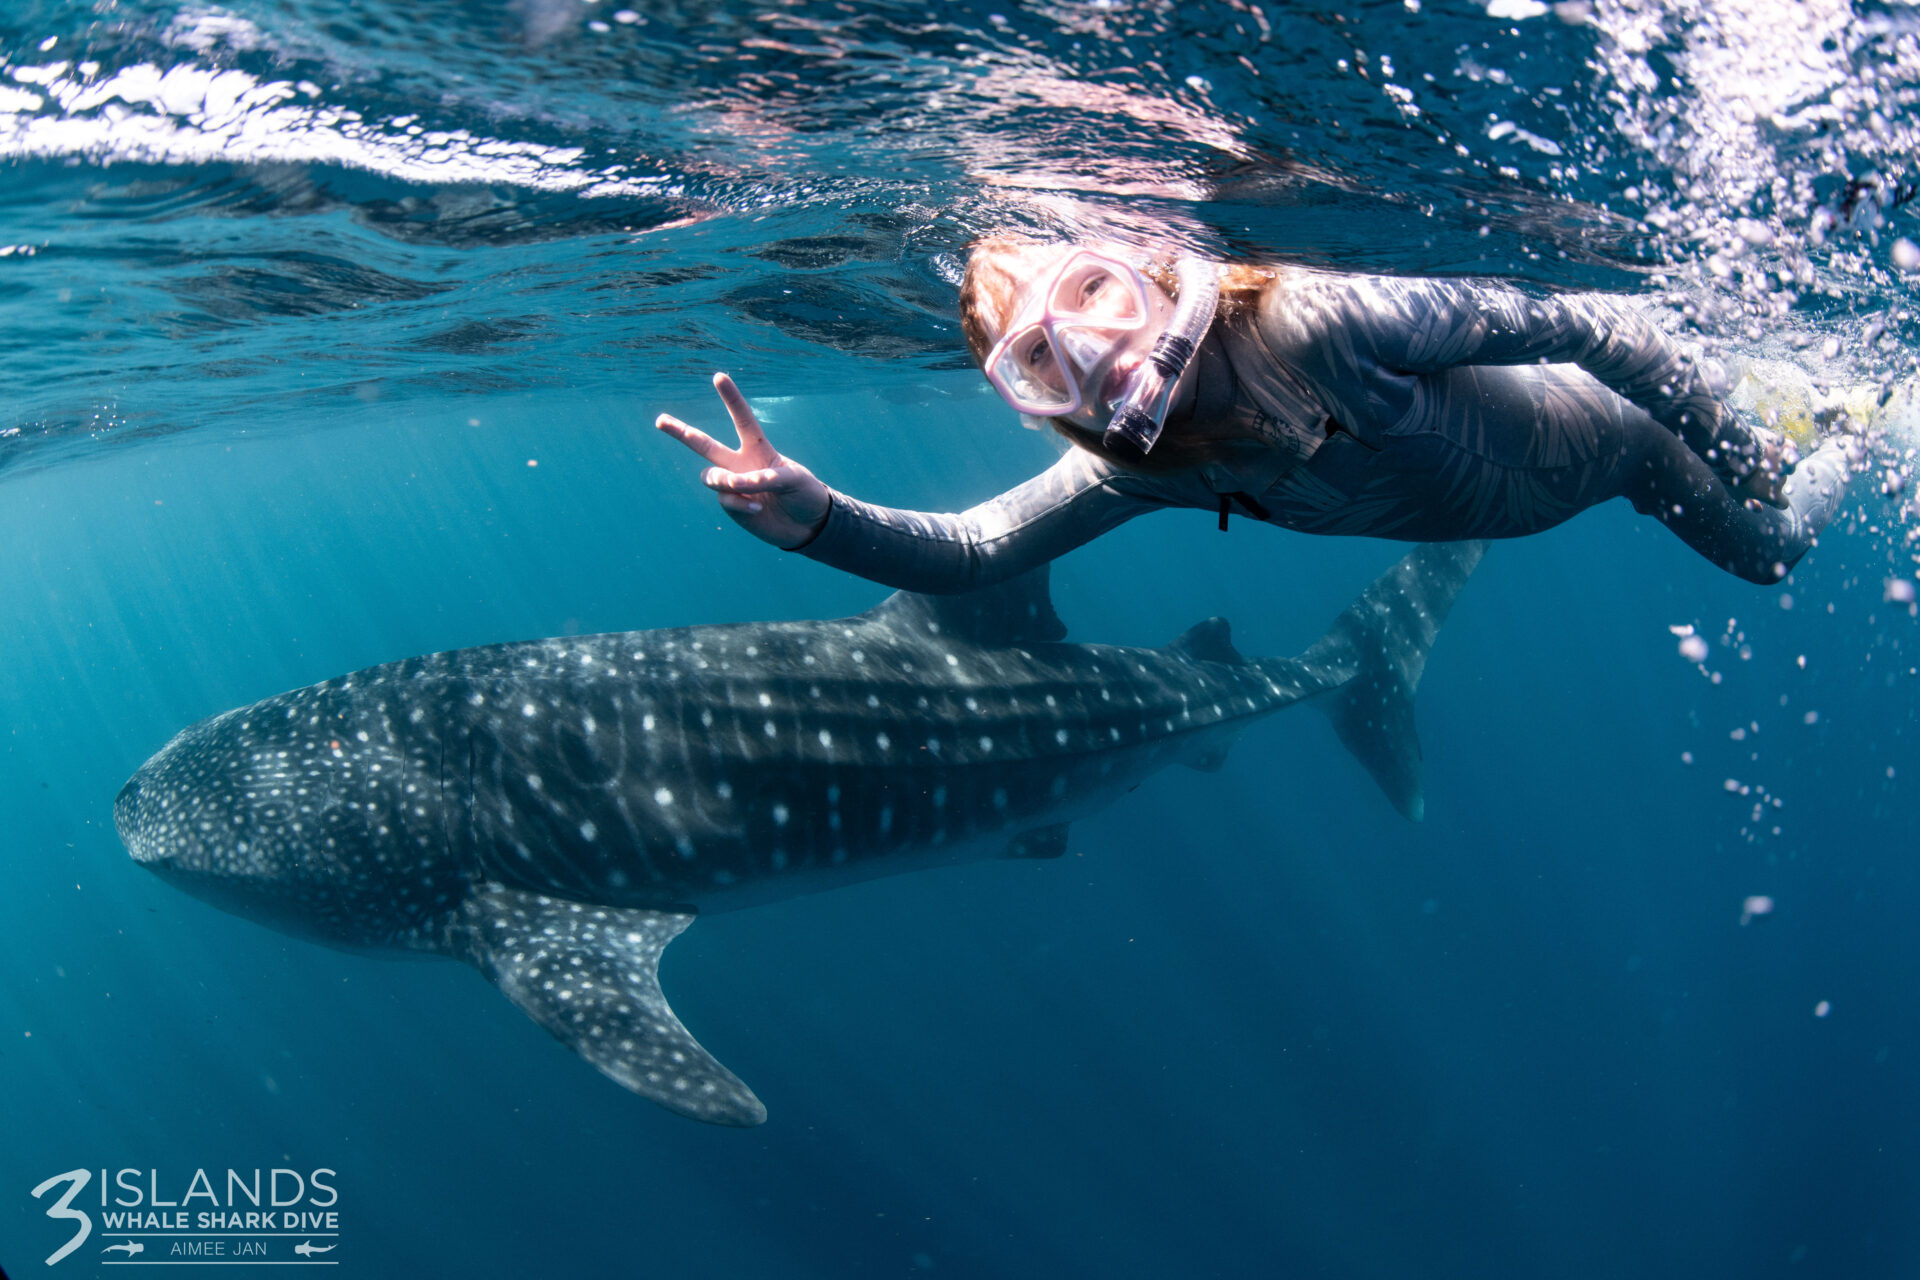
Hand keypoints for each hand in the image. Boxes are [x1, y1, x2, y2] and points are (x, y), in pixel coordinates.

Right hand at [655, 373, 830, 549]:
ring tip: (741, 487)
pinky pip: (724, 499)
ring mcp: (733, 485)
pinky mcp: (732, 505)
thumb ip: (764, 478)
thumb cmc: (804, 494)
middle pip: (704, 444)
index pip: (743, 420)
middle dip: (680, 432)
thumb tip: (735, 484)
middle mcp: (740, 464)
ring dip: (723, 480)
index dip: (731, 399)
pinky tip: (758, 508)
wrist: (807, 525)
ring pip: (710, 476)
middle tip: (660, 420)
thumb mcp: (793, 479)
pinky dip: (741, 503)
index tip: (719, 377)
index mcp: (759, 448)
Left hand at [1730, 425, 1792, 508]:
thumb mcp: (1738, 496)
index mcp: (1773, 495)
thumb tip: (1760, 509)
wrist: (1737, 453)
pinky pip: (1790, 449)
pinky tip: (1776, 448)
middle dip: (1772, 478)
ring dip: (1781, 464)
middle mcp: (1782, 481)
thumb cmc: (1735, 477)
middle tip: (1756, 472)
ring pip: (1789, 466)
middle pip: (1781, 482)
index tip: (1771, 496)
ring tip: (1766, 459)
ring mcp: (1785, 464)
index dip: (1778, 500)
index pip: (1782, 503)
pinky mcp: (1785, 448)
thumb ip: (1751, 505)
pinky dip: (1786, 449)